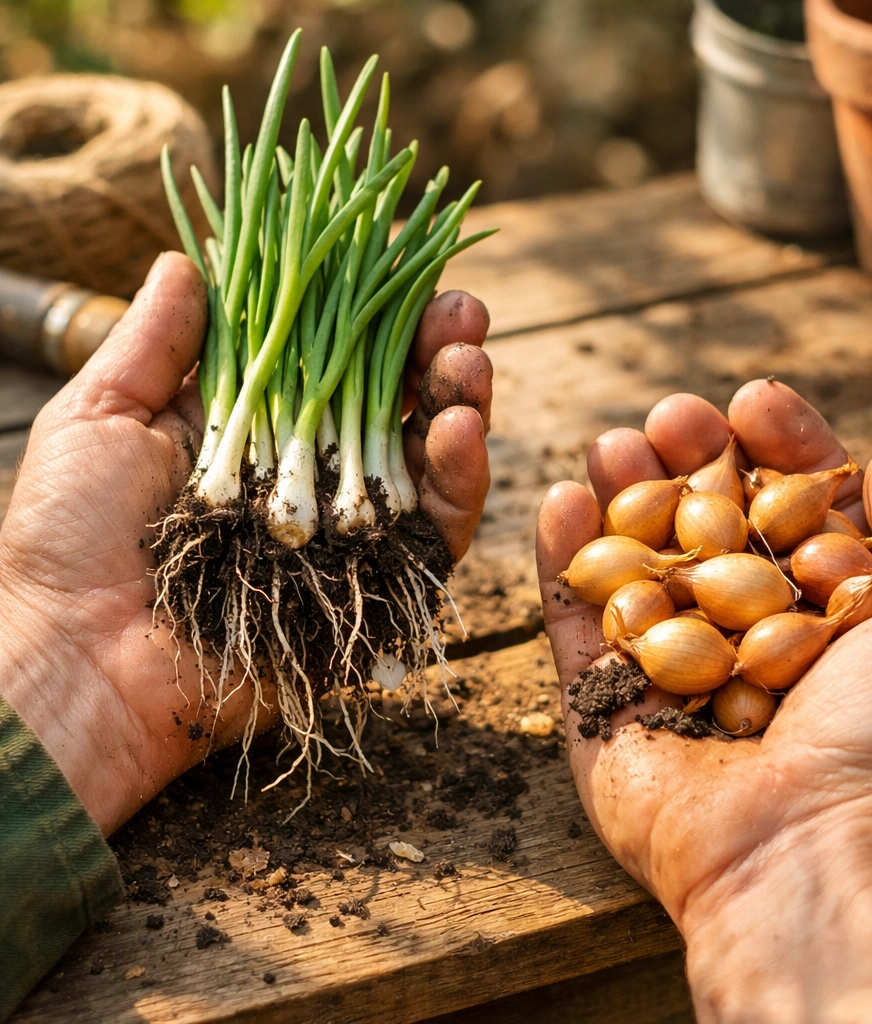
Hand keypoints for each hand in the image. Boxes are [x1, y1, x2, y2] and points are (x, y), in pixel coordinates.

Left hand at [0, 252, 491, 835]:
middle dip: (436, 351)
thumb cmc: (68, 538)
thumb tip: (186, 257)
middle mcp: (310, 476)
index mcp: (252, 428)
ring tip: (469, 360)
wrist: (76, 661)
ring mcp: (350, 532)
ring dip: (461, 403)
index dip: (373, 312)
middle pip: (395, 403)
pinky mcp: (378, 589)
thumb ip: (156, 341)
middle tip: (463, 313)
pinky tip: (460, 430)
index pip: (333, 357)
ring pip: (430, 461)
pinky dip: (461, 480)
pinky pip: (439, 532)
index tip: (402, 262)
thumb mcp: (100, 416)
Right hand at [538, 382, 871, 1021]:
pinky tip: (563, 497)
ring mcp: (665, 661)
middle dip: (686, 459)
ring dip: (620, 493)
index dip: (773, 446)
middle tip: (670, 416)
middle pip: (702, 521)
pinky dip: (560, 556)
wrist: (812, 853)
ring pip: (632, 557)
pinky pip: (571, 617)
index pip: (789, 503)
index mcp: (817, 608)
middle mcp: (738, 629)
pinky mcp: (600, 698)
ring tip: (614, 444)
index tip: (751, 400)